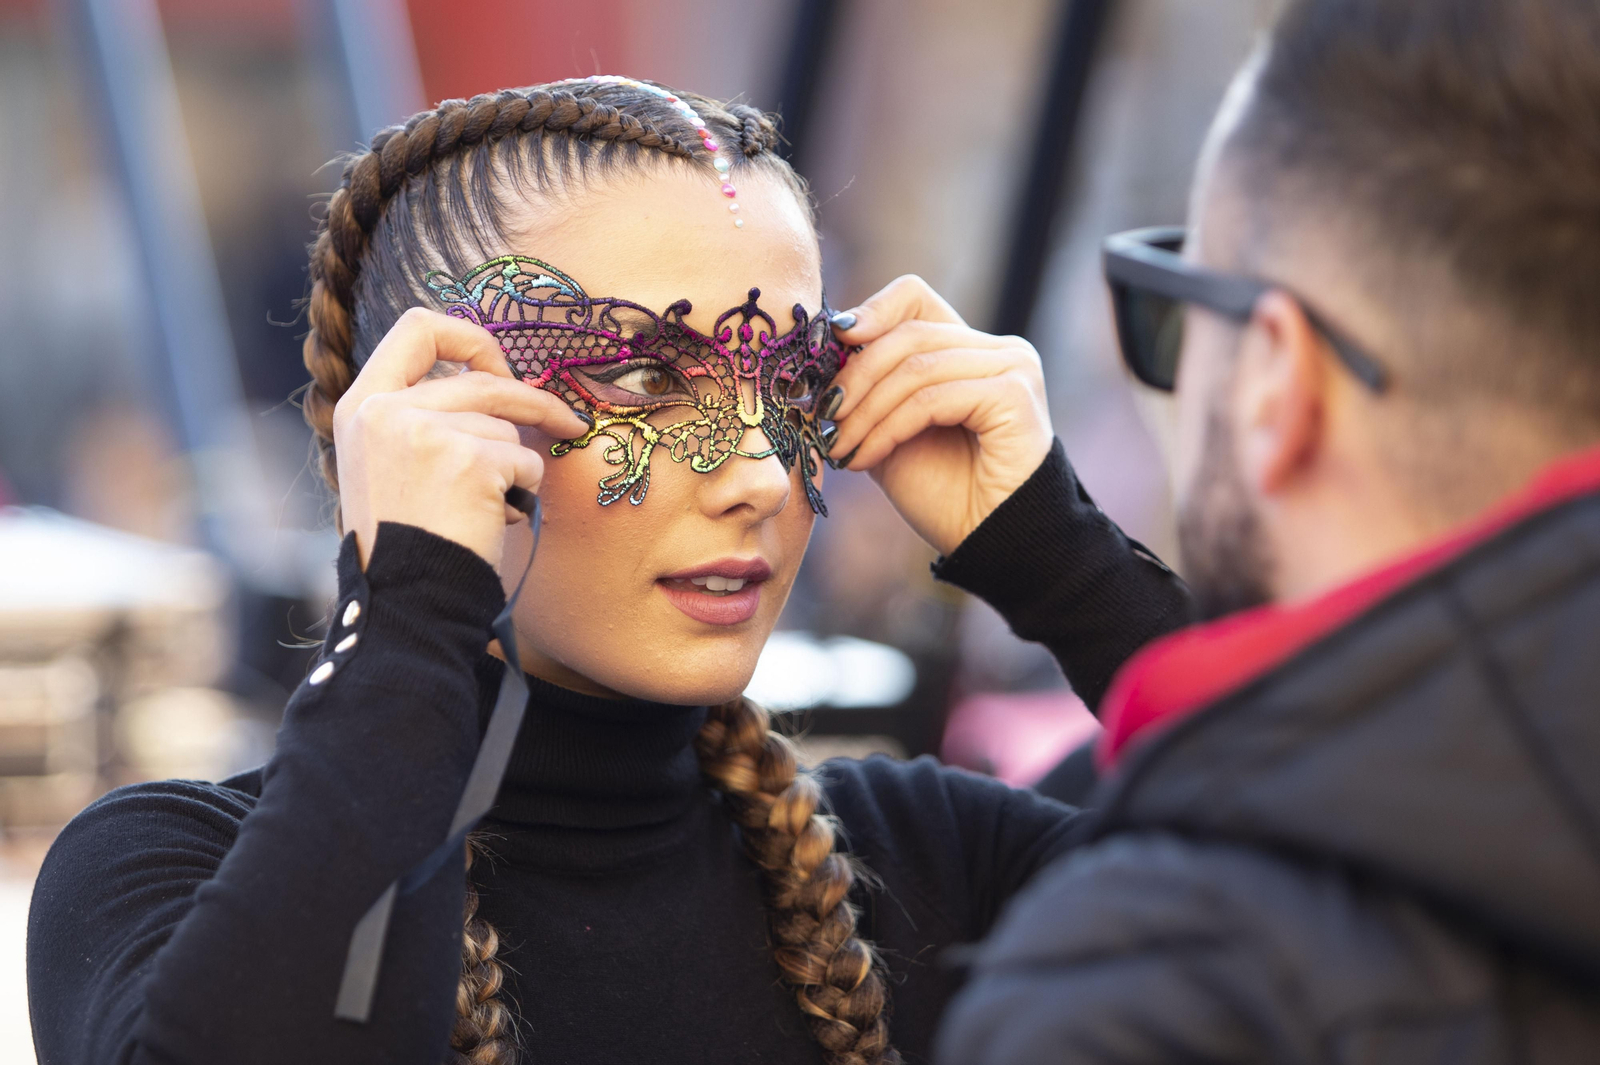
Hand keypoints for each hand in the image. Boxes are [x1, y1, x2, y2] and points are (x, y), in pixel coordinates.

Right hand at [333, 308, 590, 568]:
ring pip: (507, 426)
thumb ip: (422, 416)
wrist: (405, 601)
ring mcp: (424, 431)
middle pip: (482, 378)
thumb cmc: (408, 543)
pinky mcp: (467, 460)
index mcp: (360, 406)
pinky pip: (526, 460)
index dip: (468, 338)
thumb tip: (495, 381)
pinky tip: (492, 521)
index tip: (498, 366)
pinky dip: (524, 493)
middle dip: (534, 401)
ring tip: (487, 508)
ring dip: (515, 467)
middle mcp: (385, 411)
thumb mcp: (388, 465)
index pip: (417, 329)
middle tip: (567, 422)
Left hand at [823, 276, 1053, 555]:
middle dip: (854, 379)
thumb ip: (867, 389)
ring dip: (865, 411)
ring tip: (840, 447)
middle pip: (906, 335)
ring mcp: (1012, 367)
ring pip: (915, 367)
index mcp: (969, 349)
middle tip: (821, 420)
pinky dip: (889, 427)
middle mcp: (998, 349)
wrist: (988, 543)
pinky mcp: (1014, 394)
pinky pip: (932, 397)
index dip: (869, 313)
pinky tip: (866, 458)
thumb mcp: (890, 429)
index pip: (913, 298)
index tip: (831, 348)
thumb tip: (820, 355)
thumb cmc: (943, 493)